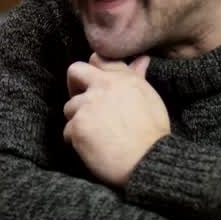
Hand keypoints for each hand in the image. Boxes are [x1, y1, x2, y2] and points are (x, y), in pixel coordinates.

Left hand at [63, 53, 170, 186]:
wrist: (148, 160)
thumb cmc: (152, 133)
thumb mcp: (149, 98)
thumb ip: (137, 76)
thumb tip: (141, 59)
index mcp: (122, 78)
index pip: (97, 59)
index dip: (92, 70)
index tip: (94, 83)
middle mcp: (103, 87)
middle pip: (75, 72)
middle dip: (74, 86)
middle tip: (83, 104)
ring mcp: (88, 106)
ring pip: (70, 108)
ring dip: (78, 120)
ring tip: (96, 135)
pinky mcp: (78, 126)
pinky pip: (68, 131)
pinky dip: (77, 141)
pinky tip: (93, 148)